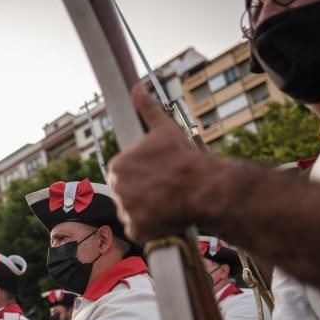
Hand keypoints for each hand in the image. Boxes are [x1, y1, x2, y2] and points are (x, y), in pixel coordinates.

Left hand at [109, 83, 236, 241]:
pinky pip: (140, 232)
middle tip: (167, 191)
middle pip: (128, 195)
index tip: (161, 176)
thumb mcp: (165, 130)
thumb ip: (148, 109)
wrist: (204, 187)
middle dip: (144, 195)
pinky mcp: (136, 230)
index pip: (126, 175)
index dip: (145, 176)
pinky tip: (167, 217)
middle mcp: (116, 188)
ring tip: (169, 203)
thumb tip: (137, 87)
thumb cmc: (185, 158)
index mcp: (117, 165)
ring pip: (134, 214)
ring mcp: (125, 210)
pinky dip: (152, 229)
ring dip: (148, 212)